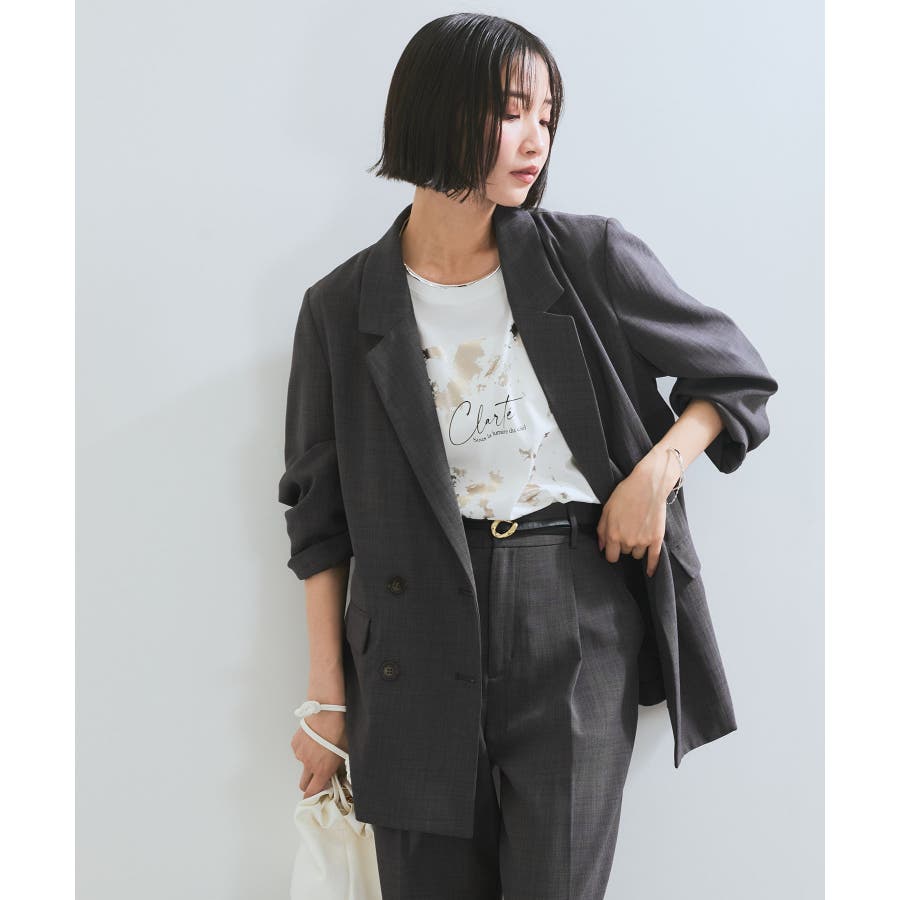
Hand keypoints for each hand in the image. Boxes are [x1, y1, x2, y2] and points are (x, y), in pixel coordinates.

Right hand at [290, 709, 347, 797]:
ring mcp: (300, 754)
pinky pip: (299, 750)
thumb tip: (339, 774)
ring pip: (302, 763)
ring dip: (308, 760)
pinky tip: (313, 738)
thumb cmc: (339, 730)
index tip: (313, 797)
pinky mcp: (295, 743)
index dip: (312, 796)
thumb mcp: (345, 752)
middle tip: (317, 774)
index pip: (312, 792)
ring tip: (319, 746)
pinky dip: (304, 748)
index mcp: (322, 770)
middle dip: (308, 782)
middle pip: (303, 783)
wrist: (327, 713)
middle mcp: (309, 765)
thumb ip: (340, 767)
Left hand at [596, 445, 677, 576]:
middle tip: (628, 529)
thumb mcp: (607, 510)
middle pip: (624, 553)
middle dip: (624, 544)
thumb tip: (601, 547)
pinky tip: (650, 572)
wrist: (648, 485)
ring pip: (637, 554)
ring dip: (636, 547)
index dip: (611, 552)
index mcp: (614, 534)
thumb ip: (602, 530)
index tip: (613, 548)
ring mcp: (644, 541)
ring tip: (638, 533)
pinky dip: (652, 567)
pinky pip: (654, 559)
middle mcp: (628, 541)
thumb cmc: (627, 494)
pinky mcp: (657, 539)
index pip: (611, 556)